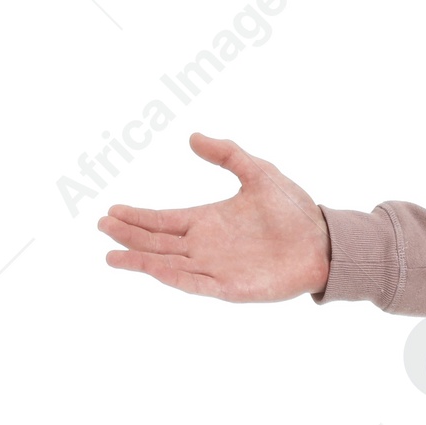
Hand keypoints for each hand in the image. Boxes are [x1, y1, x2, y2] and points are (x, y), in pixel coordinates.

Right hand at [98, 133, 330, 299]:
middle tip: (101, 226)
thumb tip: (192, 137)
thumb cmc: (294, 210)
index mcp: (208, 220)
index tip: (112, 210)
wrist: (324, 241)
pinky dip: (171, 277)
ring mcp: (215, 267)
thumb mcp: (258, 172)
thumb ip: (226, 154)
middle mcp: (206, 245)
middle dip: (129, 236)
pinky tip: (151, 270)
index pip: (163, 220)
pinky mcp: (230, 287)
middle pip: (157, 242)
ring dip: (140, 260)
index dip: (137, 217)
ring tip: (111, 255)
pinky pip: (194, 283)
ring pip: (168, 264)